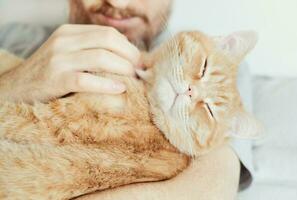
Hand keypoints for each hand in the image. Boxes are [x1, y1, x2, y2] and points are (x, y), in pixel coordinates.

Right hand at [0, 24, 139, 102]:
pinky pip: (87, 80)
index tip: (138, 59)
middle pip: (107, 40)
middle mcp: (64, 42)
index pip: (107, 33)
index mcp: (69, 33)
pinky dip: (106, 84)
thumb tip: (124, 57)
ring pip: (101, 57)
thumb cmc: (49, 73)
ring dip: (122, 68)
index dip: (127, 46)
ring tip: (132, 79)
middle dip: (129, 55)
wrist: (17, 88)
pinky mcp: (56, 80)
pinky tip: (119, 89)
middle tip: (138, 69)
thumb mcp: (67, 54)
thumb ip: (90, 50)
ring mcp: (59, 60)